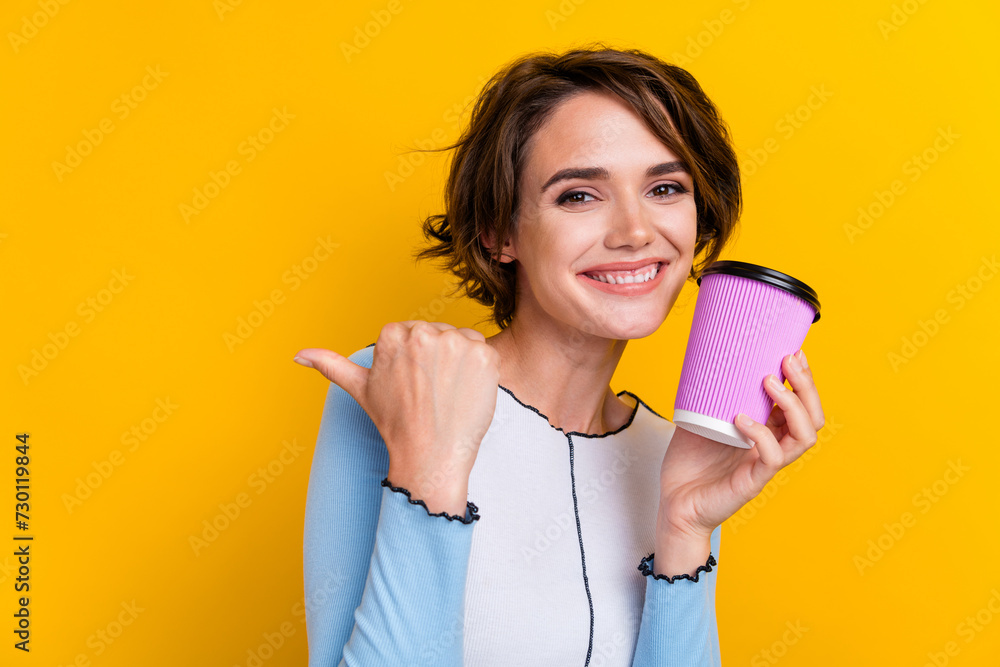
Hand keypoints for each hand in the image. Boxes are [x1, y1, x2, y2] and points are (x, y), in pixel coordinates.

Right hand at [293, 321, 500, 514]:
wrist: (430, 456)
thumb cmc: (395, 423)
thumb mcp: (361, 389)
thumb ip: (331, 364)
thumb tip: (298, 355)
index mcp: (393, 333)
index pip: (414, 332)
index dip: (417, 359)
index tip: (413, 383)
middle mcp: (424, 332)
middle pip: (439, 333)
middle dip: (438, 358)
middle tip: (431, 392)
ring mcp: (457, 343)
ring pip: (463, 340)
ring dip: (460, 362)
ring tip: (446, 392)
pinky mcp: (484, 355)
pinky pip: (486, 351)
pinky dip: (481, 370)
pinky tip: (466, 391)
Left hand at [658, 350, 824, 539]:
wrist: (674, 503)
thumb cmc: (689, 463)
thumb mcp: (699, 417)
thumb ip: (709, 394)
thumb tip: (708, 357)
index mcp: (766, 430)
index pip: (800, 404)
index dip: (803, 378)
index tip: (793, 351)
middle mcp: (773, 446)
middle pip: (812, 417)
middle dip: (806, 385)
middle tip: (788, 360)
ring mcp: (765, 465)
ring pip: (804, 436)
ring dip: (792, 404)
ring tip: (768, 381)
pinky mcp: (752, 482)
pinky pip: (772, 458)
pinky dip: (761, 434)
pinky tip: (741, 419)